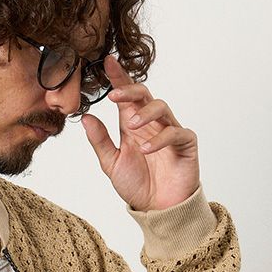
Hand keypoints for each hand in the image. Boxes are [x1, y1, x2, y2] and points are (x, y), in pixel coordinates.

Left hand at [80, 54, 199, 211]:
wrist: (157, 209)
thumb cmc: (137, 185)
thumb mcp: (112, 164)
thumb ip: (100, 141)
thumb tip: (86, 118)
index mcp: (132, 124)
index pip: (126, 96)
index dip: (118, 77)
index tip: (107, 62)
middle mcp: (151, 123)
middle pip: (144, 94)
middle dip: (129, 90)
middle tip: (114, 96)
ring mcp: (170, 131)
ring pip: (161, 107)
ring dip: (145, 113)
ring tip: (131, 126)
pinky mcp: (185, 144)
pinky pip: (175, 133)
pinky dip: (160, 139)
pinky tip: (146, 149)